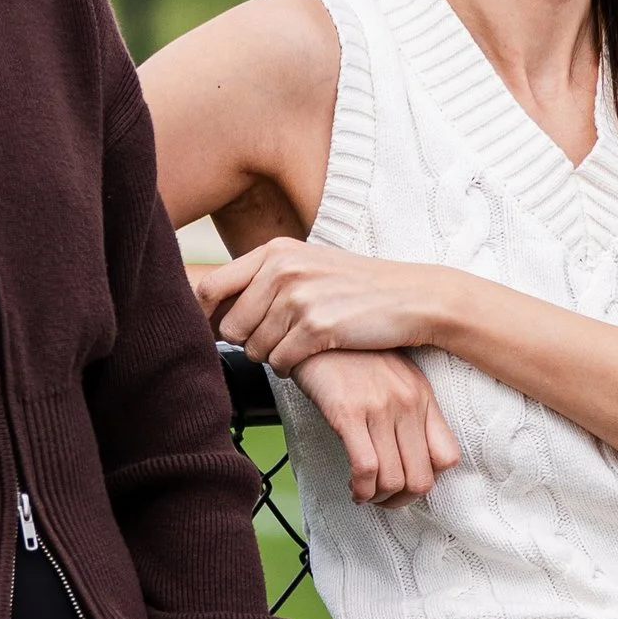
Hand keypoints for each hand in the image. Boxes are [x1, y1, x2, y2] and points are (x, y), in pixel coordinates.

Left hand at [194, 238, 445, 371]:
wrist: (413, 298)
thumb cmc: (358, 286)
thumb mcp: (308, 264)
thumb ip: (265, 276)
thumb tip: (212, 301)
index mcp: (275, 250)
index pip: (210, 287)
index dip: (205, 316)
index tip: (213, 332)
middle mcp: (283, 269)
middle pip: (231, 325)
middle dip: (248, 342)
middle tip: (273, 343)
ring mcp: (300, 298)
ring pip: (255, 348)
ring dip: (271, 356)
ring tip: (296, 347)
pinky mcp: (317, 327)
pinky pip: (280, 362)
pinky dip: (289, 368)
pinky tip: (307, 358)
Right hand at [292, 350, 459, 503]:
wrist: (316, 332)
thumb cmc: (352, 357)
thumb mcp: (394, 377)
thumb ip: (408, 409)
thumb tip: (410, 453)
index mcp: (423, 397)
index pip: (448, 457)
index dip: (428, 480)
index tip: (406, 483)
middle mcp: (408, 403)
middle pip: (422, 478)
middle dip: (401, 500)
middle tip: (383, 499)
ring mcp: (380, 408)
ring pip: (394, 479)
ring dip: (378, 498)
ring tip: (364, 494)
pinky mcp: (348, 413)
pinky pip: (366, 468)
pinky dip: (361, 489)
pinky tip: (353, 487)